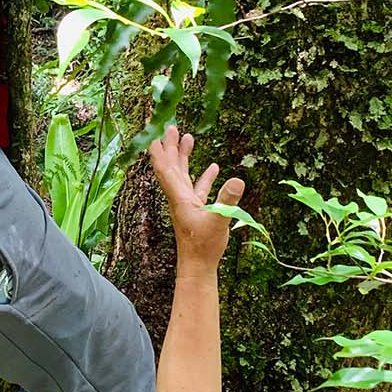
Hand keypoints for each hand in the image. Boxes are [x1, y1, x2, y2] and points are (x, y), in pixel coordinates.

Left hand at [146, 126, 245, 266]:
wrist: (198, 265)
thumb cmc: (203, 245)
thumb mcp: (219, 220)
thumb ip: (227, 200)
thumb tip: (237, 179)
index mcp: (179, 197)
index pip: (166, 169)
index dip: (159, 151)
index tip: (155, 133)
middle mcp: (179, 197)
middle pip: (172, 166)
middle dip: (171, 146)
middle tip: (170, 126)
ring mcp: (188, 203)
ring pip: (183, 174)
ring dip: (184, 157)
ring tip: (188, 138)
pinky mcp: (197, 210)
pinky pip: (198, 188)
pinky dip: (203, 176)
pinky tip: (214, 168)